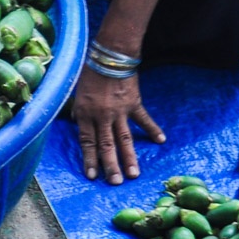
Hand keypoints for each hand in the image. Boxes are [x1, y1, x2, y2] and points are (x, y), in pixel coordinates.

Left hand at [72, 68, 163, 184]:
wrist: (110, 55)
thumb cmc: (90, 71)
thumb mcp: (77, 91)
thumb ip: (78, 110)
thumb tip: (78, 123)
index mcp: (86, 114)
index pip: (87, 142)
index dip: (89, 160)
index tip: (92, 176)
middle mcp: (102, 116)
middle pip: (107, 145)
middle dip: (111, 166)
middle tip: (116, 183)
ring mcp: (120, 111)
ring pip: (124, 139)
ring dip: (129, 158)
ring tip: (134, 174)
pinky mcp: (134, 103)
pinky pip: (144, 119)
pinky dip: (153, 129)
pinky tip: (160, 140)